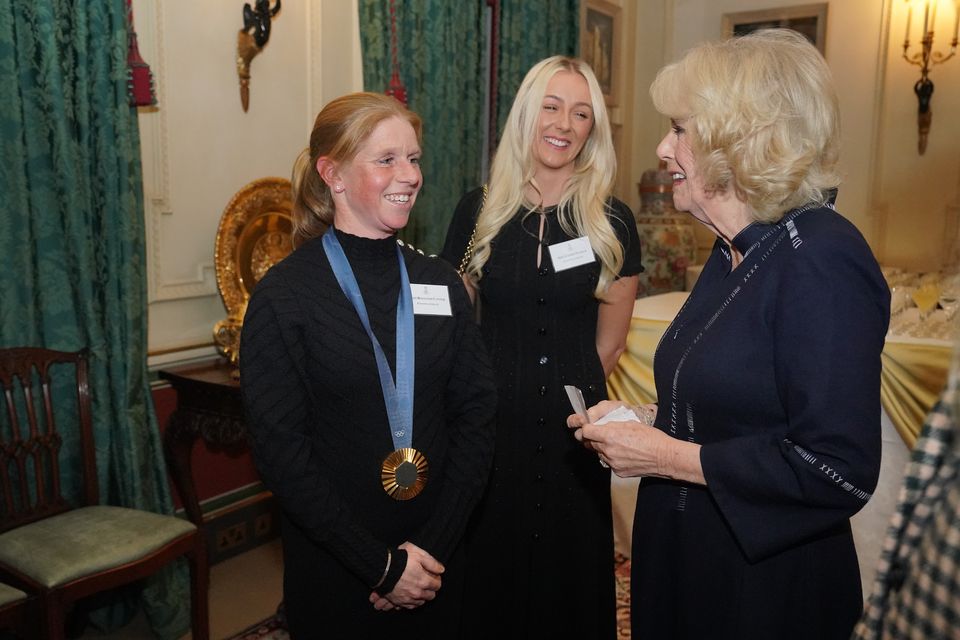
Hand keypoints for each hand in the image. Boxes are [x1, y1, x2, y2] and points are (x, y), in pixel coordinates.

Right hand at [369, 541, 443, 609]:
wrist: (382, 568)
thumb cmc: (400, 559)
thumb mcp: (418, 555)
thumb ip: (432, 563)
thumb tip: (441, 569)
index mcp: (424, 581)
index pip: (437, 585)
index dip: (437, 580)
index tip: (434, 577)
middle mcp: (417, 592)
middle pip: (431, 596)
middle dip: (430, 590)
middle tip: (426, 583)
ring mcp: (408, 598)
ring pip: (421, 602)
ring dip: (421, 597)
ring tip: (418, 589)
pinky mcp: (399, 601)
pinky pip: (410, 606)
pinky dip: (412, 602)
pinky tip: (411, 596)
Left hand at [569, 401, 702, 483]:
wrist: (664, 457)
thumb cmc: (651, 438)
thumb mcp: (630, 423)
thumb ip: (612, 425)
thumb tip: (601, 426)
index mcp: (609, 436)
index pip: (585, 432)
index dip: (587, 428)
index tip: (589, 427)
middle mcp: (608, 450)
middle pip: (590, 443)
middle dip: (594, 438)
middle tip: (603, 435)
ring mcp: (612, 463)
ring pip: (599, 454)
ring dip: (603, 448)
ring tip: (618, 444)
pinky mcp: (617, 472)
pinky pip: (609, 463)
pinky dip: (613, 458)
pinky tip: (625, 454)